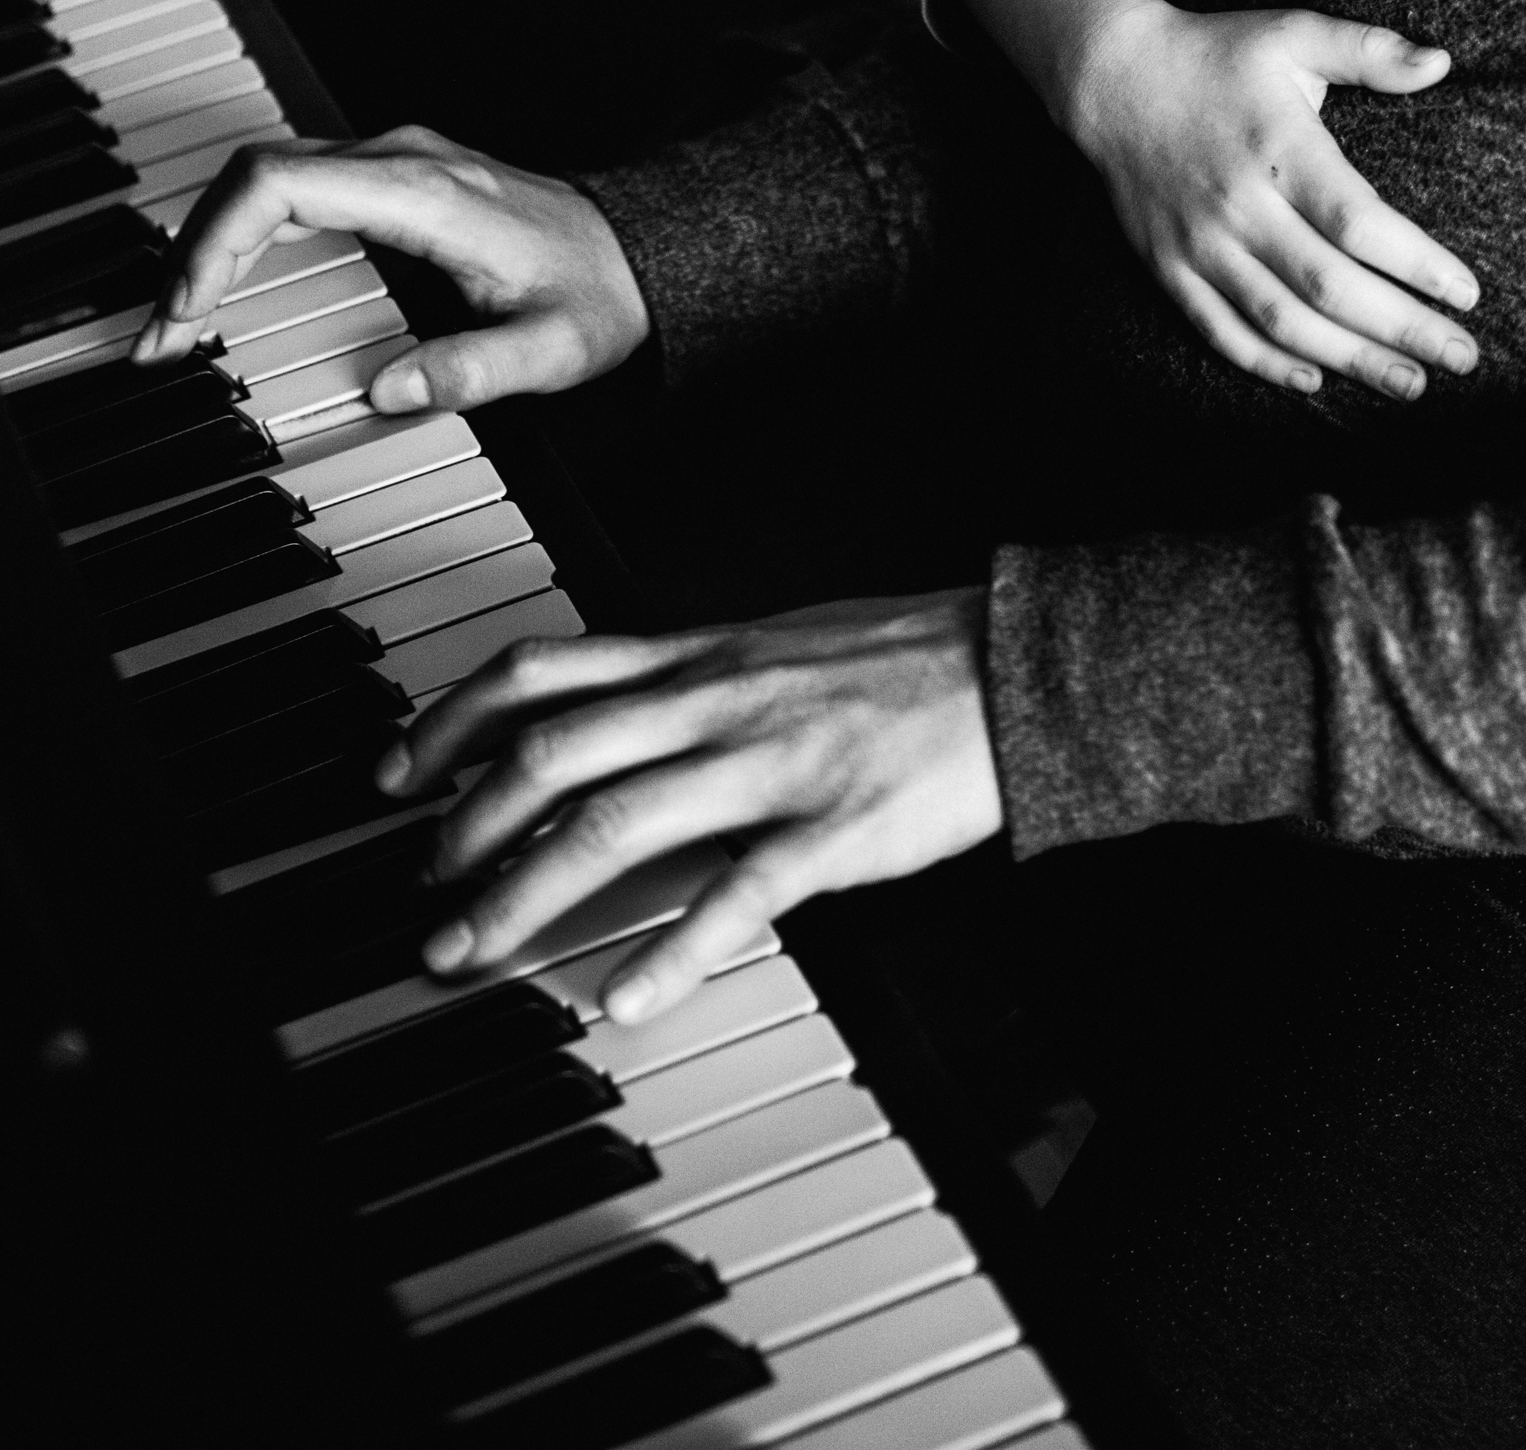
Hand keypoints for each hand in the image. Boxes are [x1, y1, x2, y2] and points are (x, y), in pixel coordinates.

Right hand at [132, 123, 649, 412]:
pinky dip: (246, 235)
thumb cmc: (595, 295)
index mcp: (426, 192)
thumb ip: (473, 370)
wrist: (635, 253)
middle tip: (160, 338)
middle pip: (256, 173)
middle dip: (192, 251)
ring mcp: (394, 161)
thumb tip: (388, 391)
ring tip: (177, 325)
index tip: (188, 310)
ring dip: (211, 242)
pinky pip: (295, 188)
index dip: (216, 239)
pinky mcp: (391, 178)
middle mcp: (401, 160)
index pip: (283, 183)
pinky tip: (224, 290)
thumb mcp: (552, 351)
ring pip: (268, 176)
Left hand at [378, 593, 1001, 1018]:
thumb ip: (685, 679)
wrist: (1012, 666)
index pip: (543, 669)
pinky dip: (670, 950)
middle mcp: (716, 701)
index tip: (396, 772)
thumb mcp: (771, 643)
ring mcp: (771, 762)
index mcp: (699, 657)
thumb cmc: (897, 661)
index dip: (451, 718)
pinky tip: (623, 998)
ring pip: (617, 819)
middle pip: (554, 751)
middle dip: (465, 825)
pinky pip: (737, 892)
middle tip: (422, 893)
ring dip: (525, 891)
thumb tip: (596, 711)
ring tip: (472, 951)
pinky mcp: (832, 827)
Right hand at [1068, 0, 1480, 399]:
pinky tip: (1315, 380)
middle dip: (1402, 329)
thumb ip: (1369, 50)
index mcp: (1279, 148)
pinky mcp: (1169, 268)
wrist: (1111, 77)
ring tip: (1409, 383)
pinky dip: (1266, 363)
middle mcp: (1240, 205)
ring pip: (1281, 319)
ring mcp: (1200, 243)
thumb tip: (1441, 62)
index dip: (1417, 265)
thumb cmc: (1215, 54)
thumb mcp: (1293, 34)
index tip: (1466, 293)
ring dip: (1350, 360)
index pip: (1358, 223)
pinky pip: (1220, 329)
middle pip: (1329, 285)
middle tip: (1462, 358)